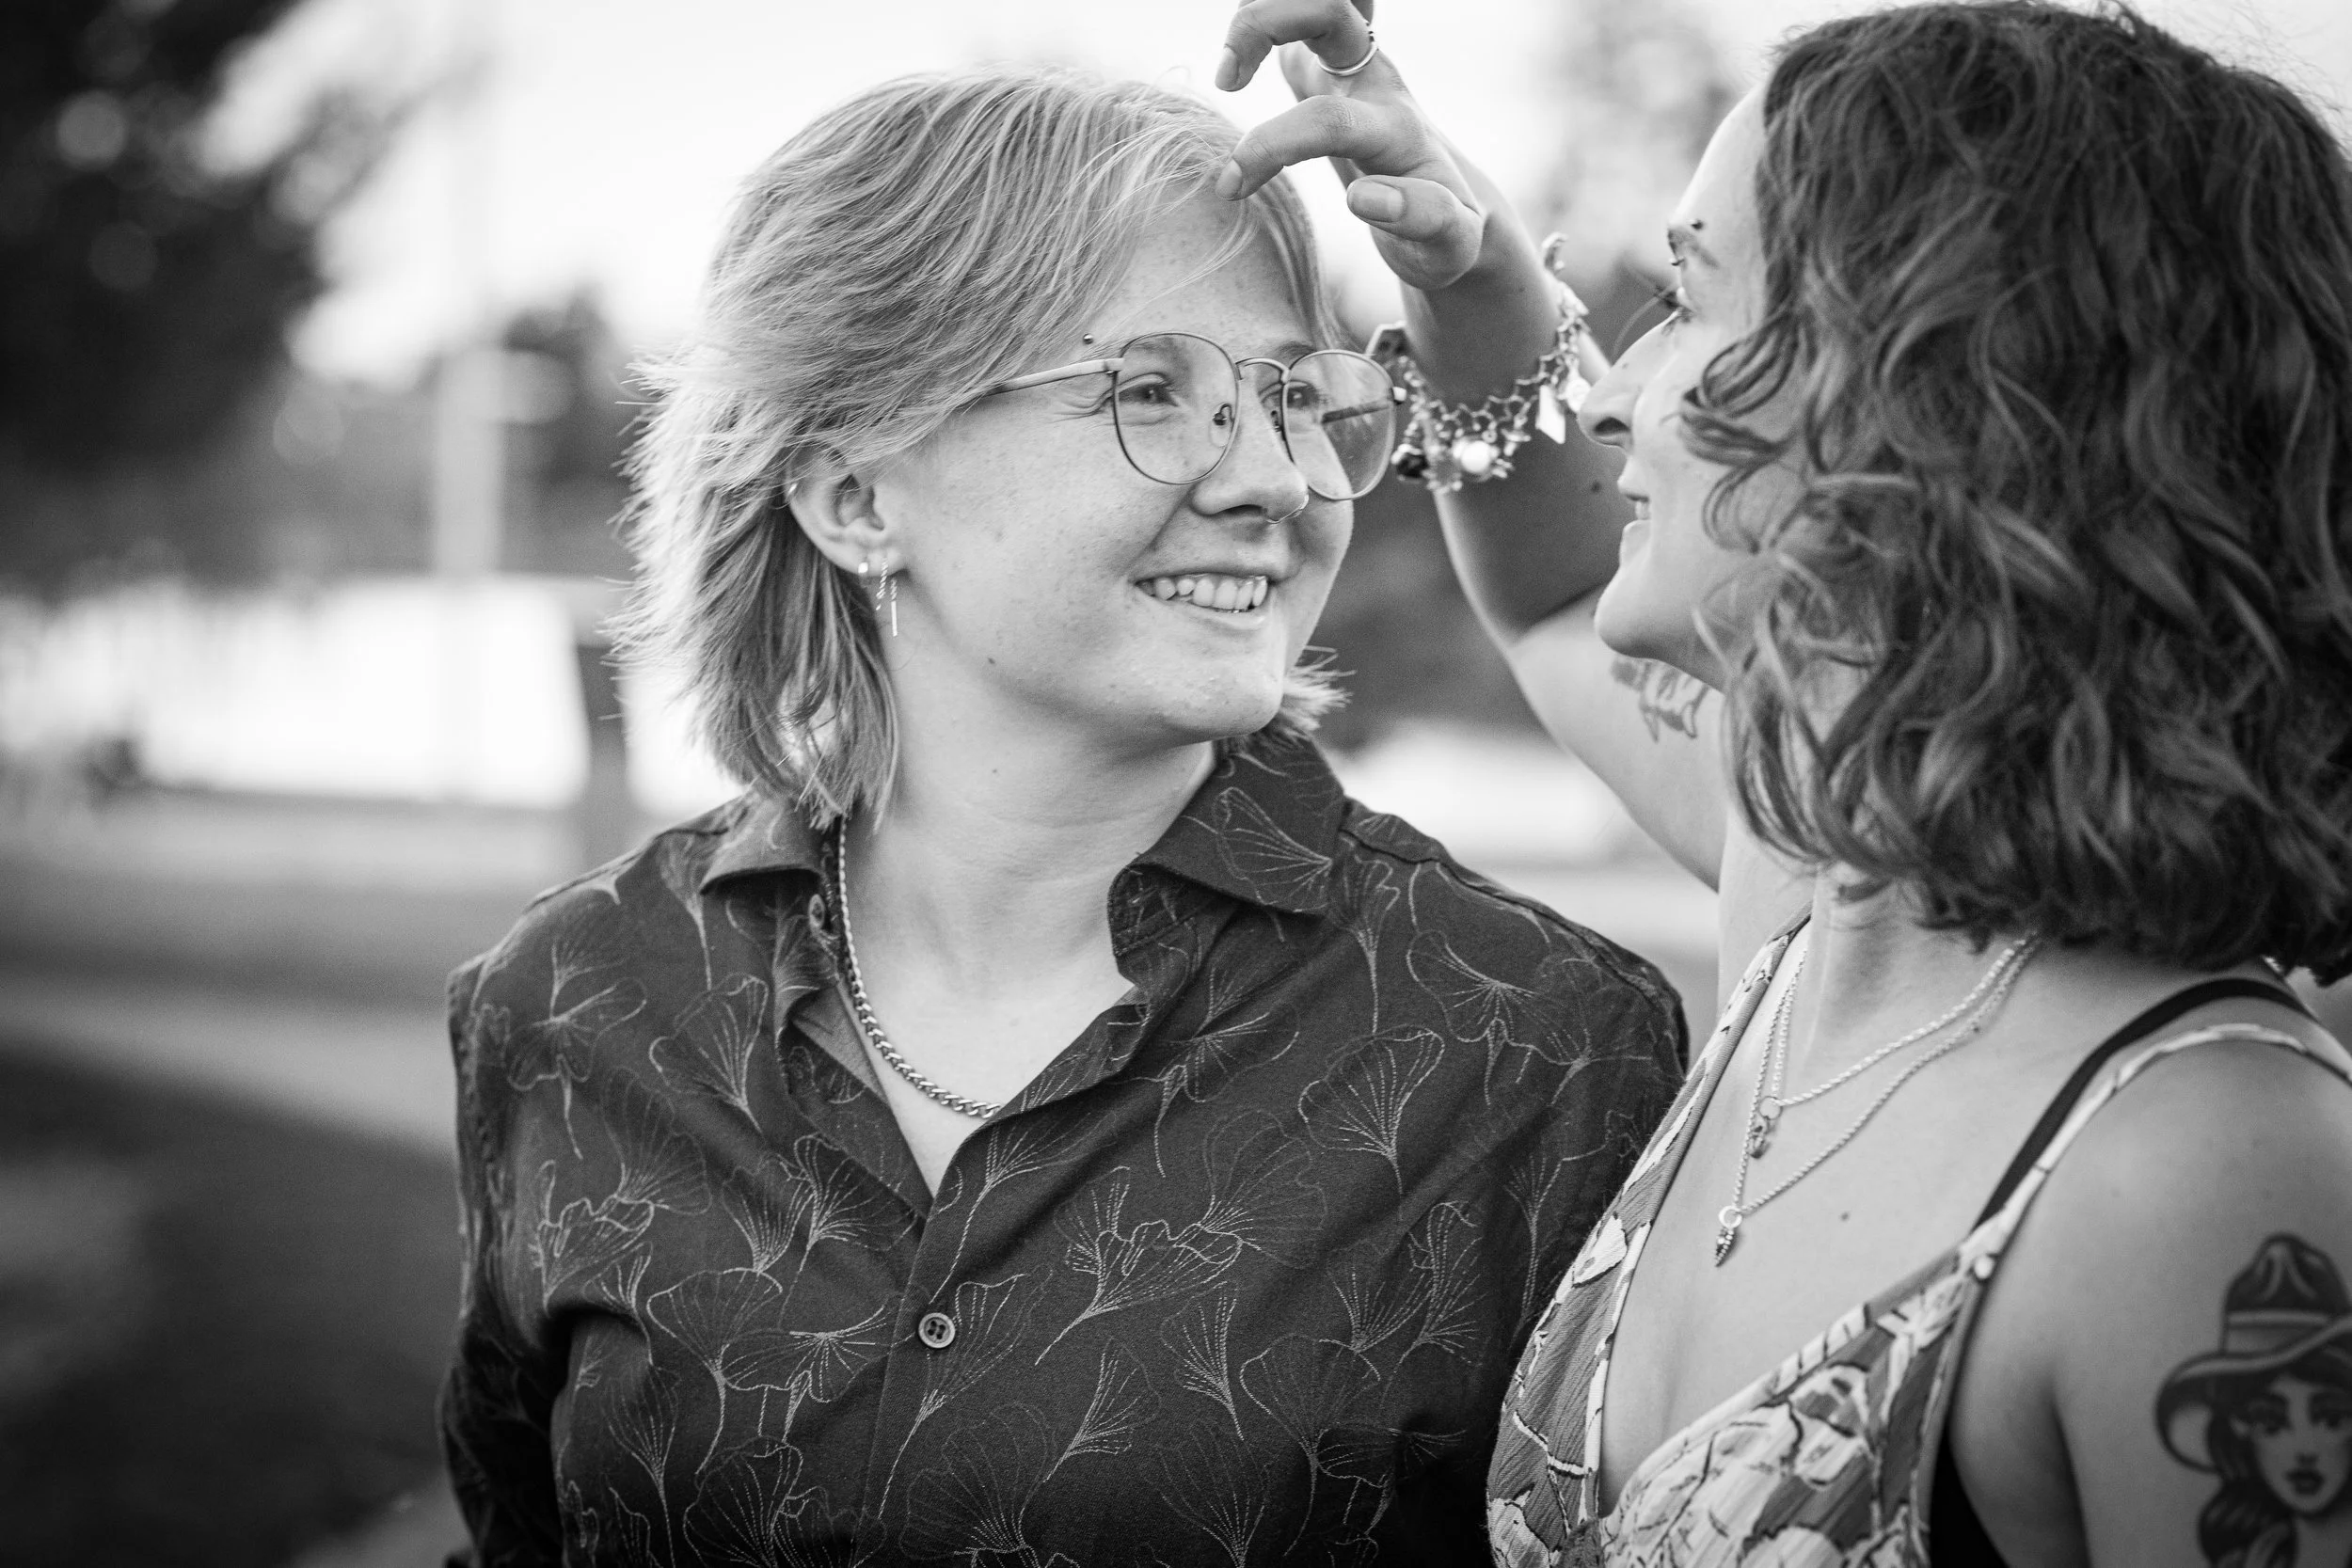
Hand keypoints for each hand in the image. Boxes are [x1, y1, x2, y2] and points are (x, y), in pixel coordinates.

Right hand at [1214, 0, 1492, 292]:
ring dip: (1260, 14)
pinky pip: (1298, 15)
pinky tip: (1239, 59)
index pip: (1330, 119)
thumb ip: (1423, 217)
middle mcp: (1375, 83)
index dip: (1274, 146)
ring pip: (1313, 4)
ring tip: (1228, 72)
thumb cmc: (1442, 233)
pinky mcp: (1328, 65)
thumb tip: (1361, 196)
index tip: (1234, 186)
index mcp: (1397, 130)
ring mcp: (1351, 68)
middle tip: (1226, 80)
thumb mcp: (1450, 242)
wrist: (1446, 207)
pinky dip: (1263, 18)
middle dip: (1266, 23)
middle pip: (1328, 12)